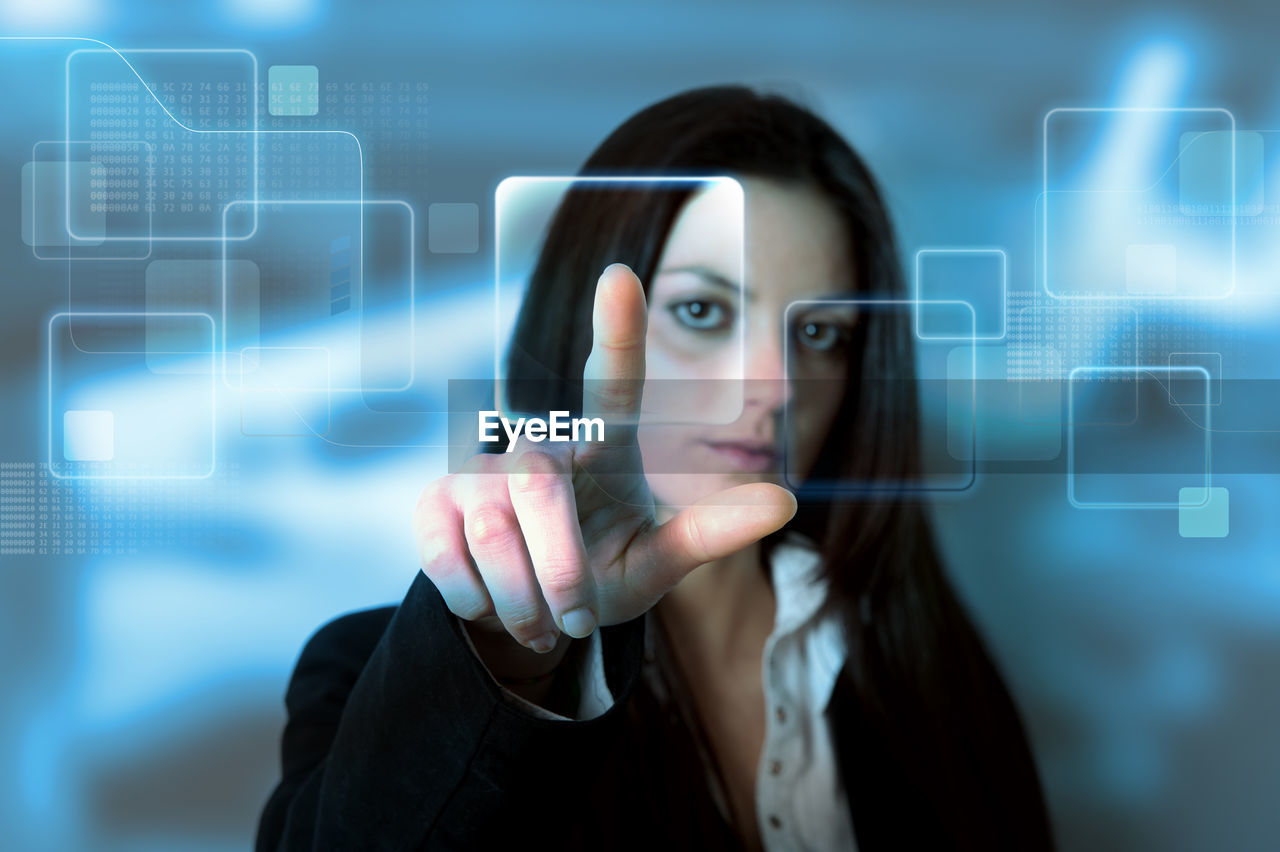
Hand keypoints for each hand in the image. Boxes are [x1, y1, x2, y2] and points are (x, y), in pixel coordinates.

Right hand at [413, 264, 796, 668]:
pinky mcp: (433, 504)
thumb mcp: (657, 564)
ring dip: (522, 597)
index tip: (621, 275)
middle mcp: (538, 444)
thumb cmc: (601, 576)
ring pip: (490, 530)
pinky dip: (479, 600)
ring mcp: (478, 469)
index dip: (616, 331)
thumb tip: (787, 502)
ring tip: (543, 622)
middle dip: (559, 568)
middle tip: (575, 618)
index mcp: (602, 446)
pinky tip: (493, 606)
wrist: (525, 616)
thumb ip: (709, 533)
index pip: (612, 380)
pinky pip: (447, 554)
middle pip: (539, 487)